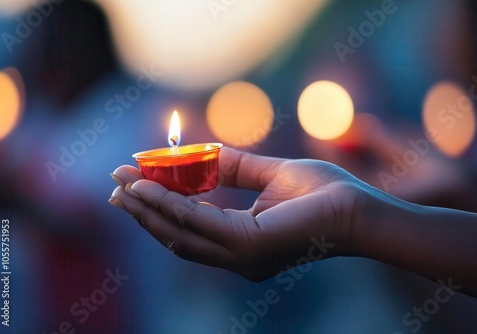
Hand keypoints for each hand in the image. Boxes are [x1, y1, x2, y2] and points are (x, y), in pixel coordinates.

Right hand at [109, 147, 372, 280]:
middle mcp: (237, 257)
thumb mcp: (268, 174)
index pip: (192, 228)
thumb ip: (233, 168)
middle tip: (116, 186)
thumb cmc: (323, 193)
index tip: (135, 182)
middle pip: (176, 235)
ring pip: (179, 232)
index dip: (161, 207)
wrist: (360, 207)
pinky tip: (149, 186)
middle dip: (144, 211)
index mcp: (242, 243)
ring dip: (148, 208)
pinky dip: (170, 204)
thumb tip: (199, 154)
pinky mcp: (250, 245)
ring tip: (123, 184)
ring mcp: (242, 256)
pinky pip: (198, 222)